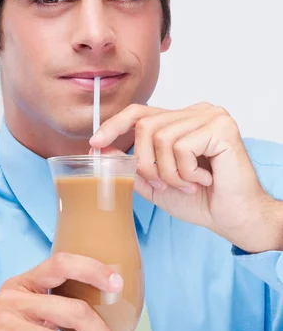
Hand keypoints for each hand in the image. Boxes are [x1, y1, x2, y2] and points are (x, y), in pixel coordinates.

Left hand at [90, 102, 282, 252]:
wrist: (234, 219)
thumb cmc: (200, 201)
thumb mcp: (156, 183)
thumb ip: (131, 165)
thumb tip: (100, 149)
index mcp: (181, 120)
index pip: (140, 111)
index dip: (114, 125)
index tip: (95, 143)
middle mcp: (196, 111)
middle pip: (145, 125)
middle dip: (145, 163)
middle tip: (165, 184)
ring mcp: (210, 116)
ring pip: (161, 138)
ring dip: (169, 172)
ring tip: (188, 185)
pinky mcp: (221, 127)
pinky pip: (182, 146)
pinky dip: (186, 171)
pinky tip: (203, 180)